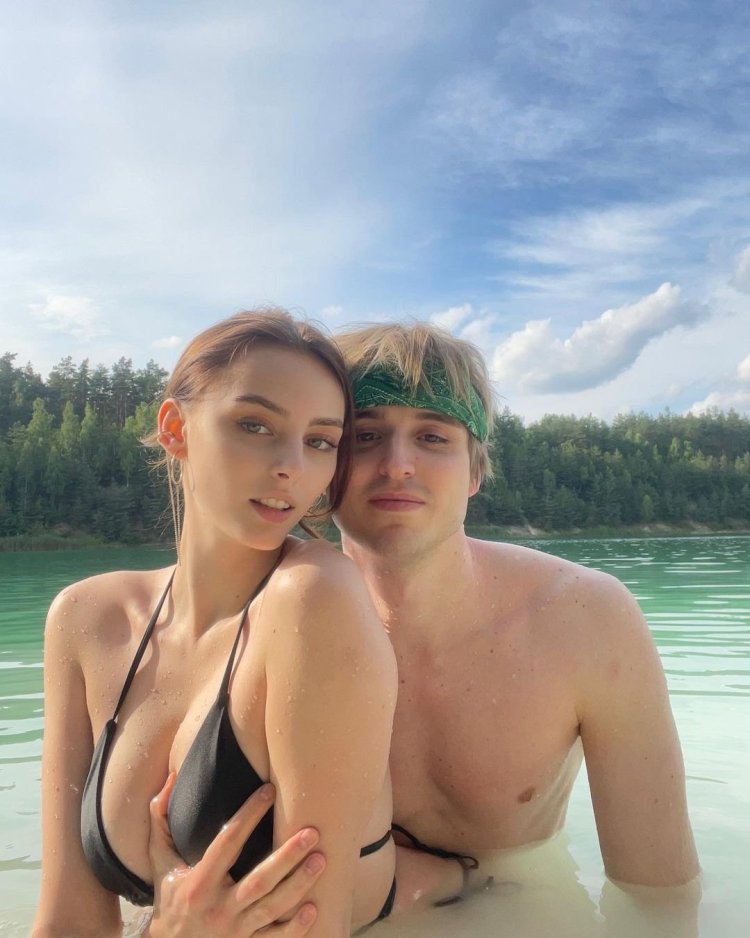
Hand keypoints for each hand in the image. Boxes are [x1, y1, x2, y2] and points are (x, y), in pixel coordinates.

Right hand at [146, 774, 325, 936]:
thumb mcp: (160, 860)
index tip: (270, 790)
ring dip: (299, 885)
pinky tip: (314, 909)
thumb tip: (172, 776)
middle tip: (313, 832)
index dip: (249, 814)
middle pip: (259, 880)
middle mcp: (218, 908)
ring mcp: (234, 931)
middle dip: (287, 857)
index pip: (228, 842)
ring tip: (322, 860)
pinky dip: (294, 928)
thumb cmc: (170, 896)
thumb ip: (161, 818)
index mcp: (199, 882)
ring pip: (272, 909)